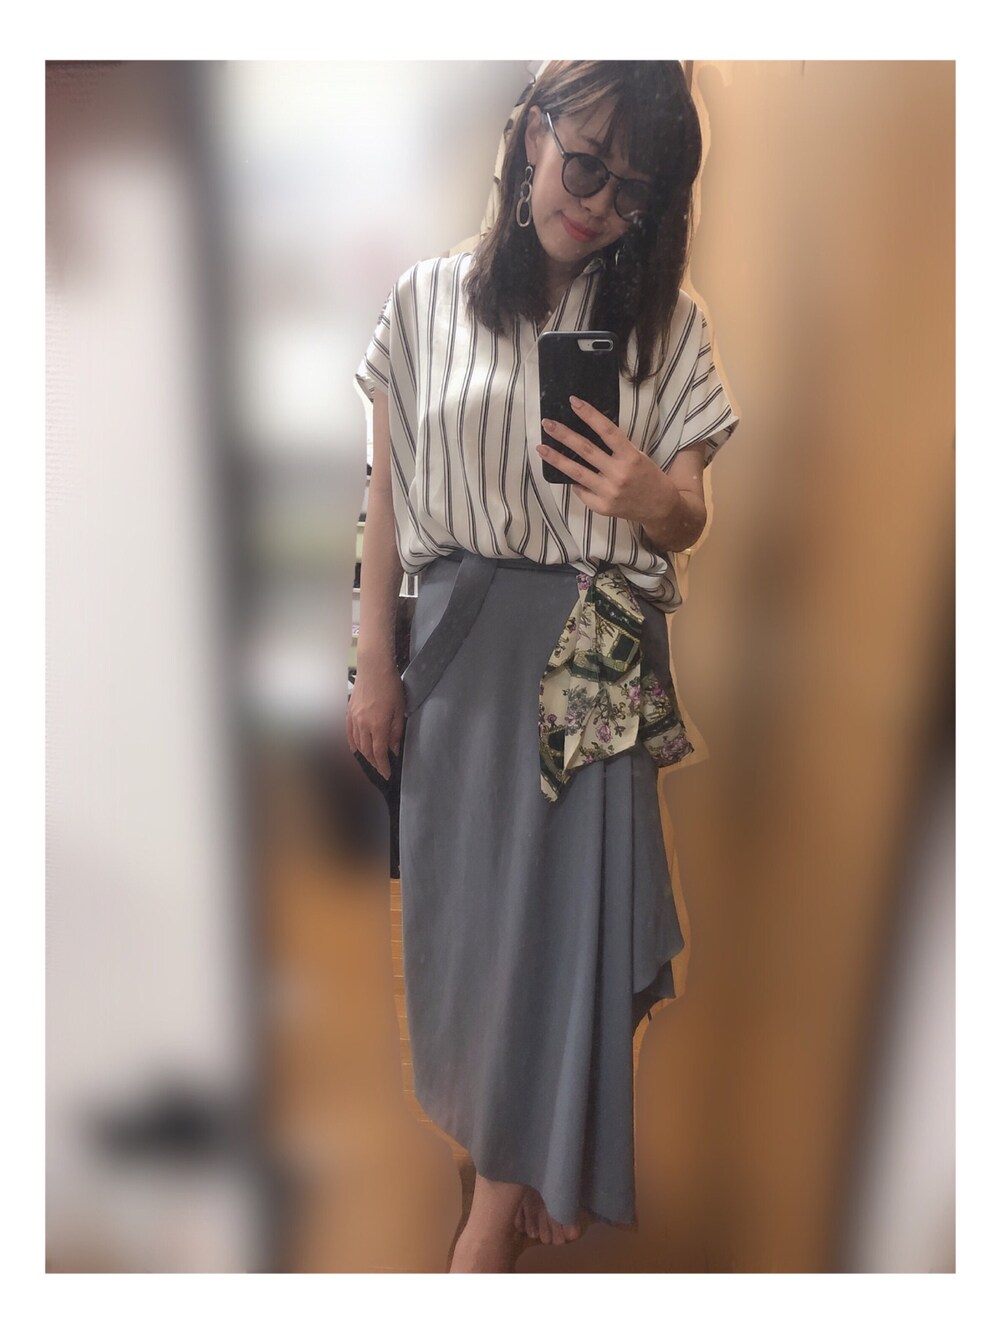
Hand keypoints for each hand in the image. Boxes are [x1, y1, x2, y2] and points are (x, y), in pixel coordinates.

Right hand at [346, 663, 405, 780]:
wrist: (373, 668)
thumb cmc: (391, 687)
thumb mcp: (399, 710)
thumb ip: (396, 732)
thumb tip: (394, 749)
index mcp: (377, 725)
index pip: (379, 753)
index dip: (383, 766)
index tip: (387, 774)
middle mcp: (363, 725)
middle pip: (367, 751)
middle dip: (374, 763)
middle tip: (381, 769)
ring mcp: (353, 719)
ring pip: (357, 744)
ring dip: (365, 755)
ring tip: (372, 762)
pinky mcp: (349, 713)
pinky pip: (349, 734)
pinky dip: (353, 745)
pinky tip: (356, 750)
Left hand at [537, 396, 679, 525]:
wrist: (660, 508)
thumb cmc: (648, 477)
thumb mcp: (638, 456)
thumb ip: (616, 448)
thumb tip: (587, 433)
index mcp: (630, 457)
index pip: (607, 431)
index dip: (589, 415)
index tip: (573, 402)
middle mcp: (618, 474)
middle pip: (585, 450)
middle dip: (564, 435)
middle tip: (547, 423)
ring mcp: (608, 492)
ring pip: (576, 472)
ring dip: (556, 458)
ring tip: (541, 448)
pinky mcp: (601, 507)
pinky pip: (581, 490)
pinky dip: (573, 481)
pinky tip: (565, 472)